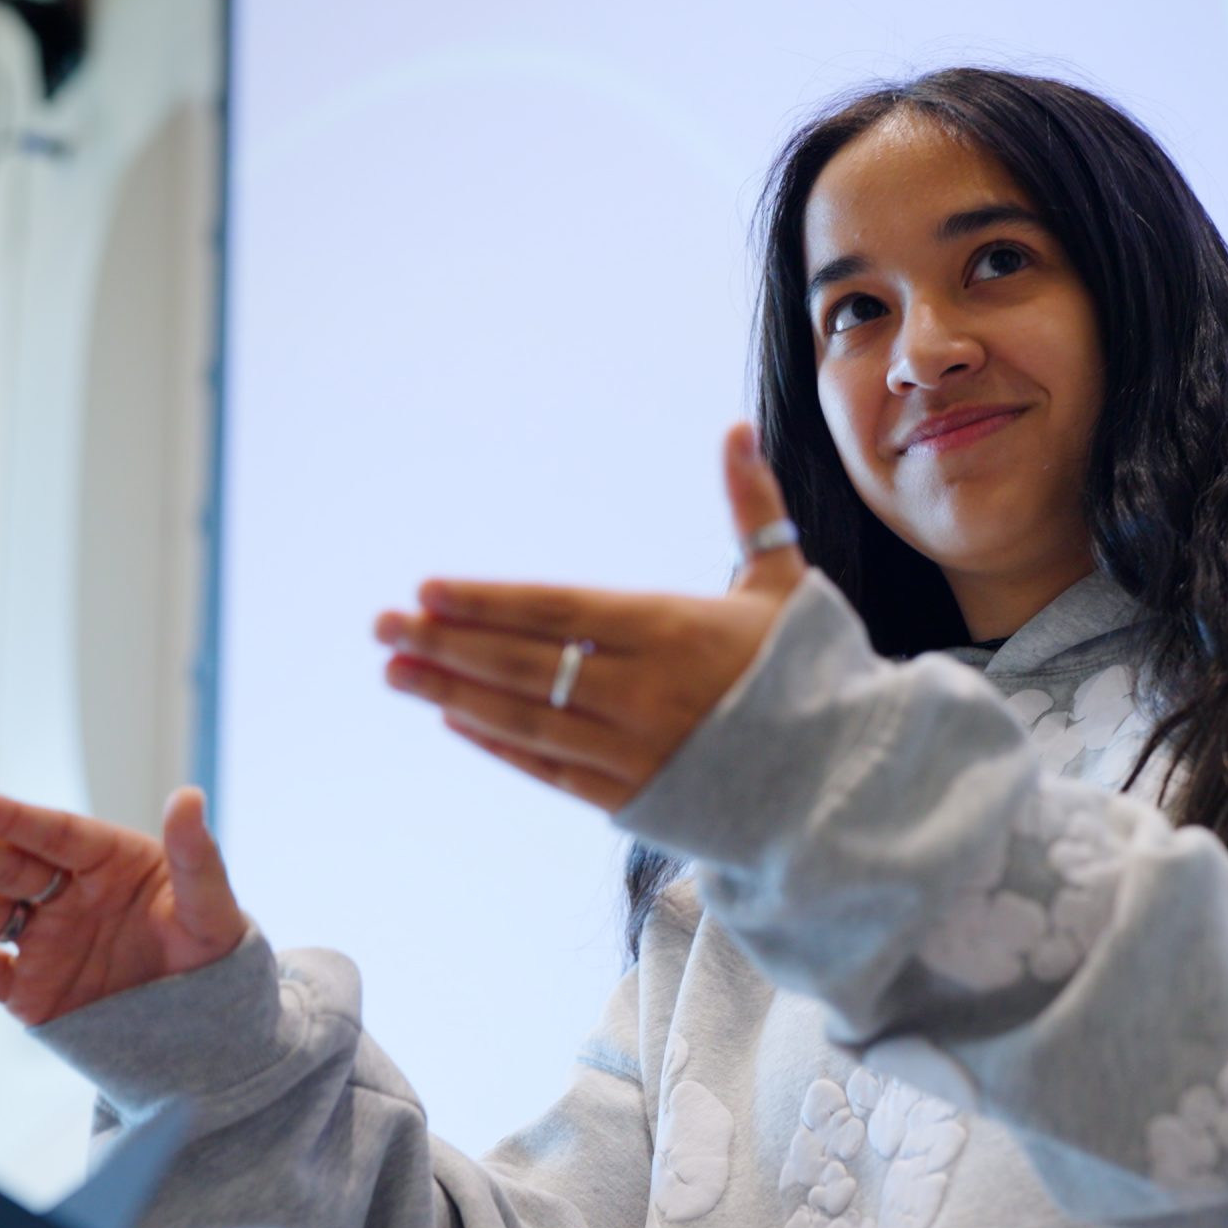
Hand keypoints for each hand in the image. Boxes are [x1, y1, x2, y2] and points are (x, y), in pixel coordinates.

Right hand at [0, 786, 248, 1025]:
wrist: (205, 1026)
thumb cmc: (212, 952)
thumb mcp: (211, 908)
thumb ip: (197, 856)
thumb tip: (189, 794)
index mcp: (110, 860)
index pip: (54, 834)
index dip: (10, 818)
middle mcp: (68, 892)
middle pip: (8, 865)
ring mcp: (44, 938)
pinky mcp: (29, 987)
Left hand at [374, 422, 808, 812]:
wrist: (845, 779)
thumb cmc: (810, 671)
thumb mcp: (783, 585)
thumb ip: (752, 511)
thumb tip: (736, 431)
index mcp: (671, 629)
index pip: (556, 610)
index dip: (487, 602)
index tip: (428, 591)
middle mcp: (641, 690)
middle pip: (523, 664)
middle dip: (445, 643)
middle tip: (382, 627)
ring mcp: (633, 748)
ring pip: (523, 717)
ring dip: (451, 693)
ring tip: (395, 672)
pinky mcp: (633, 796)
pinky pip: (549, 768)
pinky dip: (499, 743)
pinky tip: (456, 718)